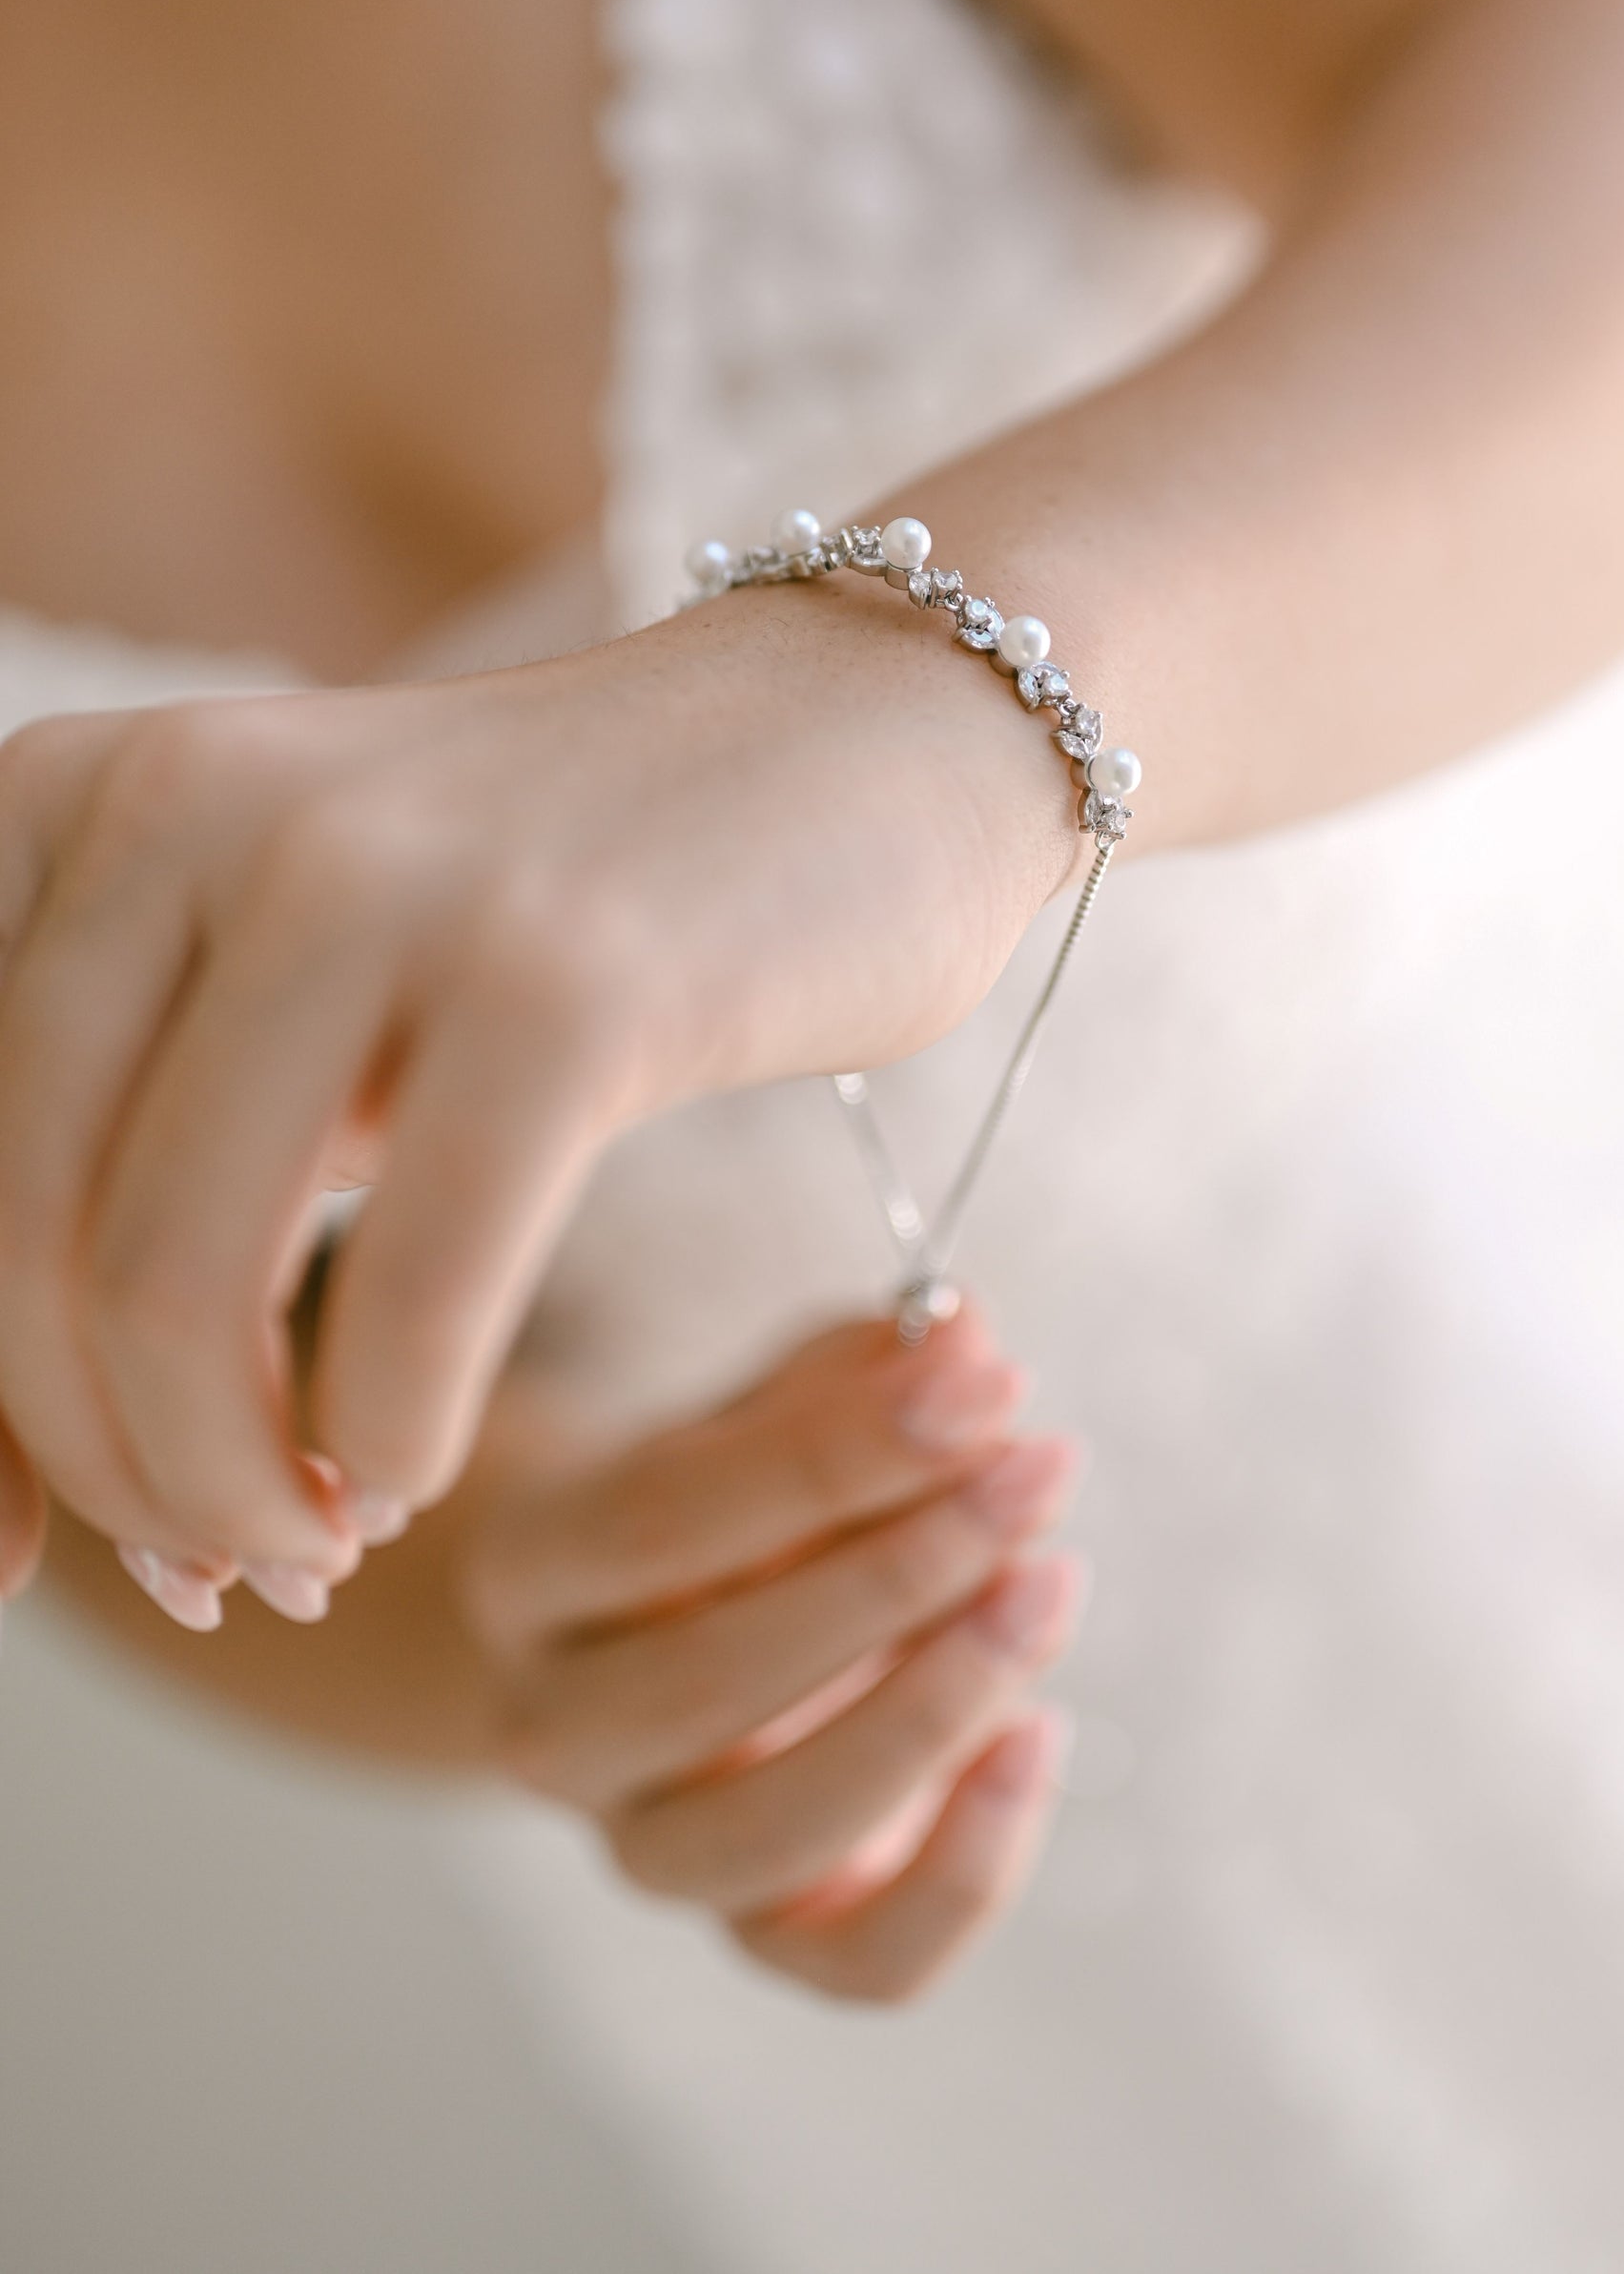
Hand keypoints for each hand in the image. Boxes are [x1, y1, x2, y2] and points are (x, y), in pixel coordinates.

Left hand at [0, 577, 1071, 1589]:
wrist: (861, 737)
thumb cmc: (555, 915)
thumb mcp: (288, 993)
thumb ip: (126, 1170)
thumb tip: (3, 1518)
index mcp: (78, 797)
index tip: (31, 1563)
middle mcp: (192, 804)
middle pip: (27, 1240)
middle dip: (111, 1470)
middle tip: (229, 1562)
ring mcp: (380, 878)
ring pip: (174, 1283)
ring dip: (233, 1491)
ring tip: (322, 1539)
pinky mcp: (564, 976)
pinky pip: (408, 1289)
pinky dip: (392, 1437)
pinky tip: (418, 1471)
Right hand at [461, 1308, 1083, 2002]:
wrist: (681, 1630)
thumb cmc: (738, 1495)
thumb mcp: (772, 1403)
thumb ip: (859, 1369)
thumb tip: (966, 1332)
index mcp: (532, 1566)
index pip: (663, 1520)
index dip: (834, 1453)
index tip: (983, 1384)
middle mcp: (556, 1730)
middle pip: (706, 1683)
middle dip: (899, 1572)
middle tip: (1037, 1472)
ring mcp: (650, 1849)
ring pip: (769, 1833)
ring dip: (933, 1709)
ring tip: (1046, 1586)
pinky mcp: (765, 1939)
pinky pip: (862, 1964)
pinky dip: (967, 1869)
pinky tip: (1039, 1734)